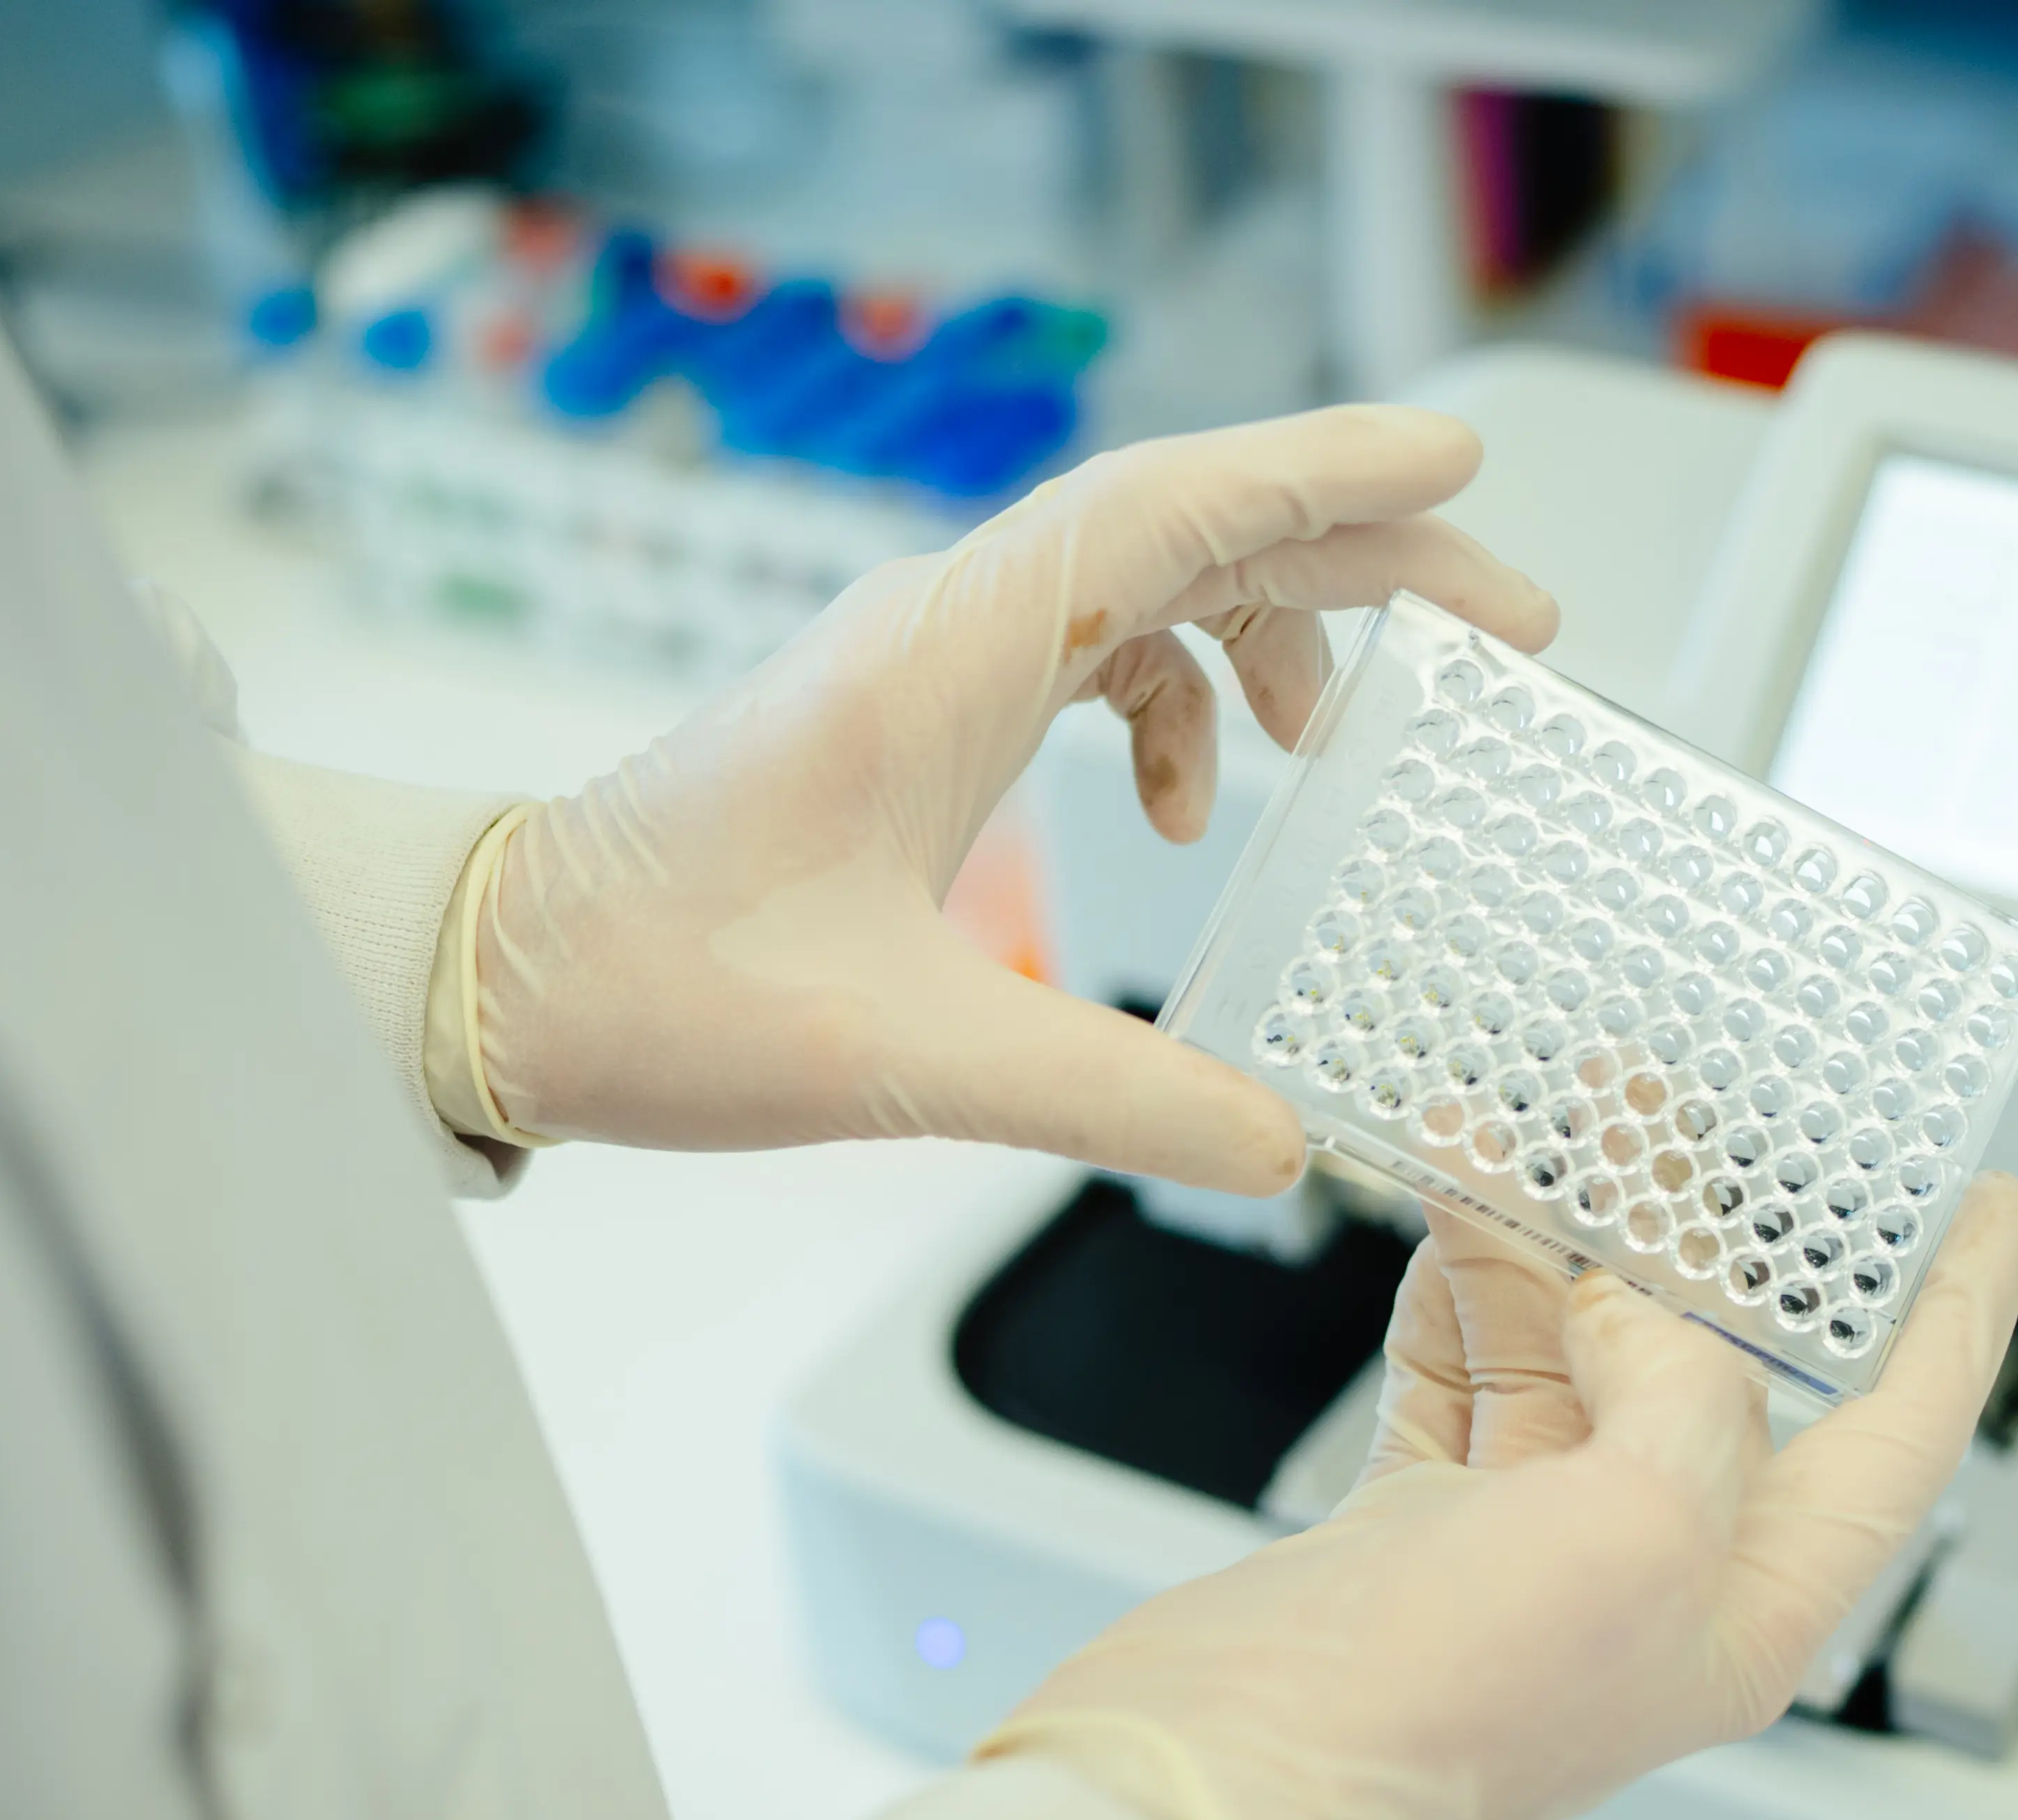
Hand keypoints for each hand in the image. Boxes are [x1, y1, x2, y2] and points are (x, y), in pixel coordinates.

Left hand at [473, 407, 1560, 1190]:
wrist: (509, 978)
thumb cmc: (667, 988)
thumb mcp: (911, 1059)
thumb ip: (1114, 1100)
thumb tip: (1279, 1148)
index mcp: (947, 654)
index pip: (1173, 510)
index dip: (1327, 480)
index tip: (1458, 473)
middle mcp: (942, 623)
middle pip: (1190, 536)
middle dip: (1356, 566)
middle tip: (1508, 620)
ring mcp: (923, 659)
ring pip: (1141, 593)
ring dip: (1261, 643)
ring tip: (1341, 744)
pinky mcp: (907, 714)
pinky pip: (1082, 659)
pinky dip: (1165, 711)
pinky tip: (1186, 817)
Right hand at [979, 1175, 2017, 1819]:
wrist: (1223, 1780)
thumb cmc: (1438, 1716)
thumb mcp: (1636, 1530)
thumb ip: (1683, 1395)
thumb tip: (1641, 1312)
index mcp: (1748, 1610)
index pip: (1898, 1435)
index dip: (1954, 1313)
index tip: (1982, 1202)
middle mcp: (1648, 1578)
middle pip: (1709, 1363)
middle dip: (1689, 1223)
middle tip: (1653, 1096)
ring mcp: (1523, 1552)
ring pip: (1570, 1349)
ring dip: (1550, 1232)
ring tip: (1519, 1117)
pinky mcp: (1411, 1531)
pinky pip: (1461, 1371)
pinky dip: (1456, 1282)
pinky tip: (1448, 1204)